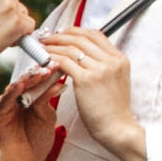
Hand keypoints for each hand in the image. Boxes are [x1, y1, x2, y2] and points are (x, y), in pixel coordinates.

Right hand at [0, 61, 60, 160]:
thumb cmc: (36, 141)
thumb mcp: (47, 117)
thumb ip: (48, 100)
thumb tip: (59, 83)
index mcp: (27, 99)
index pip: (36, 82)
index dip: (47, 73)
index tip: (59, 65)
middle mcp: (15, 100)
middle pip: (26, 82)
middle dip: (38, 73)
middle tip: (51, 66)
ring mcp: (6, 106)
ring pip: (15, 88)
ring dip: (27, 80)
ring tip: (39, 74)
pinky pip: (5, 101)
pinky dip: (12, 92)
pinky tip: (20, 85)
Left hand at [36, 21, 147, 160]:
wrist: (117, 129)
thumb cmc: (113, 109)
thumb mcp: (116, 81)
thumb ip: (104, 65)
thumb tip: (83, 55)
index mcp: (120, 59)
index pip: (96, 35)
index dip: (76, 31)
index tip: (62, 34)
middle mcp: (112, 61)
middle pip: (82, 38)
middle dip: (61, 35)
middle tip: (47, 38)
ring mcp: (100, 70)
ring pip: (71, 48)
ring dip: (53, 45)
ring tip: (42, 47)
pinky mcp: (87, 80)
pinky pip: (64, 62)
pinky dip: (52, 58)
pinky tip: (44, 60)